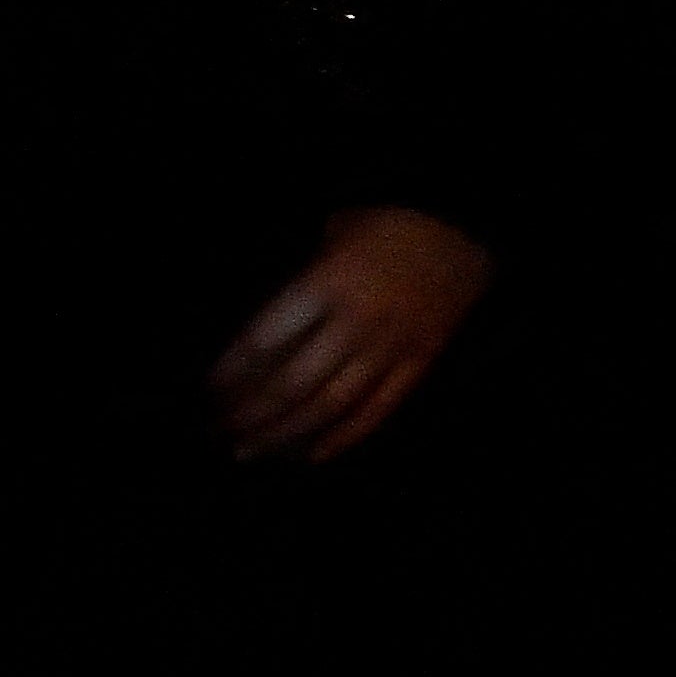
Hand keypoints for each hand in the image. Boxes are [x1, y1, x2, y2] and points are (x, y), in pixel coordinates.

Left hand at [213, 206, 490, 461]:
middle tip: (220, 429)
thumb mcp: (338, 230)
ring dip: (285, 433)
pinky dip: (343, 437)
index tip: (206, 391)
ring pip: (330, 405)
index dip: (229, 371)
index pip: (264, 340)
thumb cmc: (394, 221)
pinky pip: (377, 410)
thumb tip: (269, 318)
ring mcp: (391, 347)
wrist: (468, 226)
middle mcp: (356, 323)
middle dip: (250, 413)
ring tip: (251, 450)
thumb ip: (303, 274)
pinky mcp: (419, 362)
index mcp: (328, 285)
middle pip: (292, 384)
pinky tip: (313, 454)